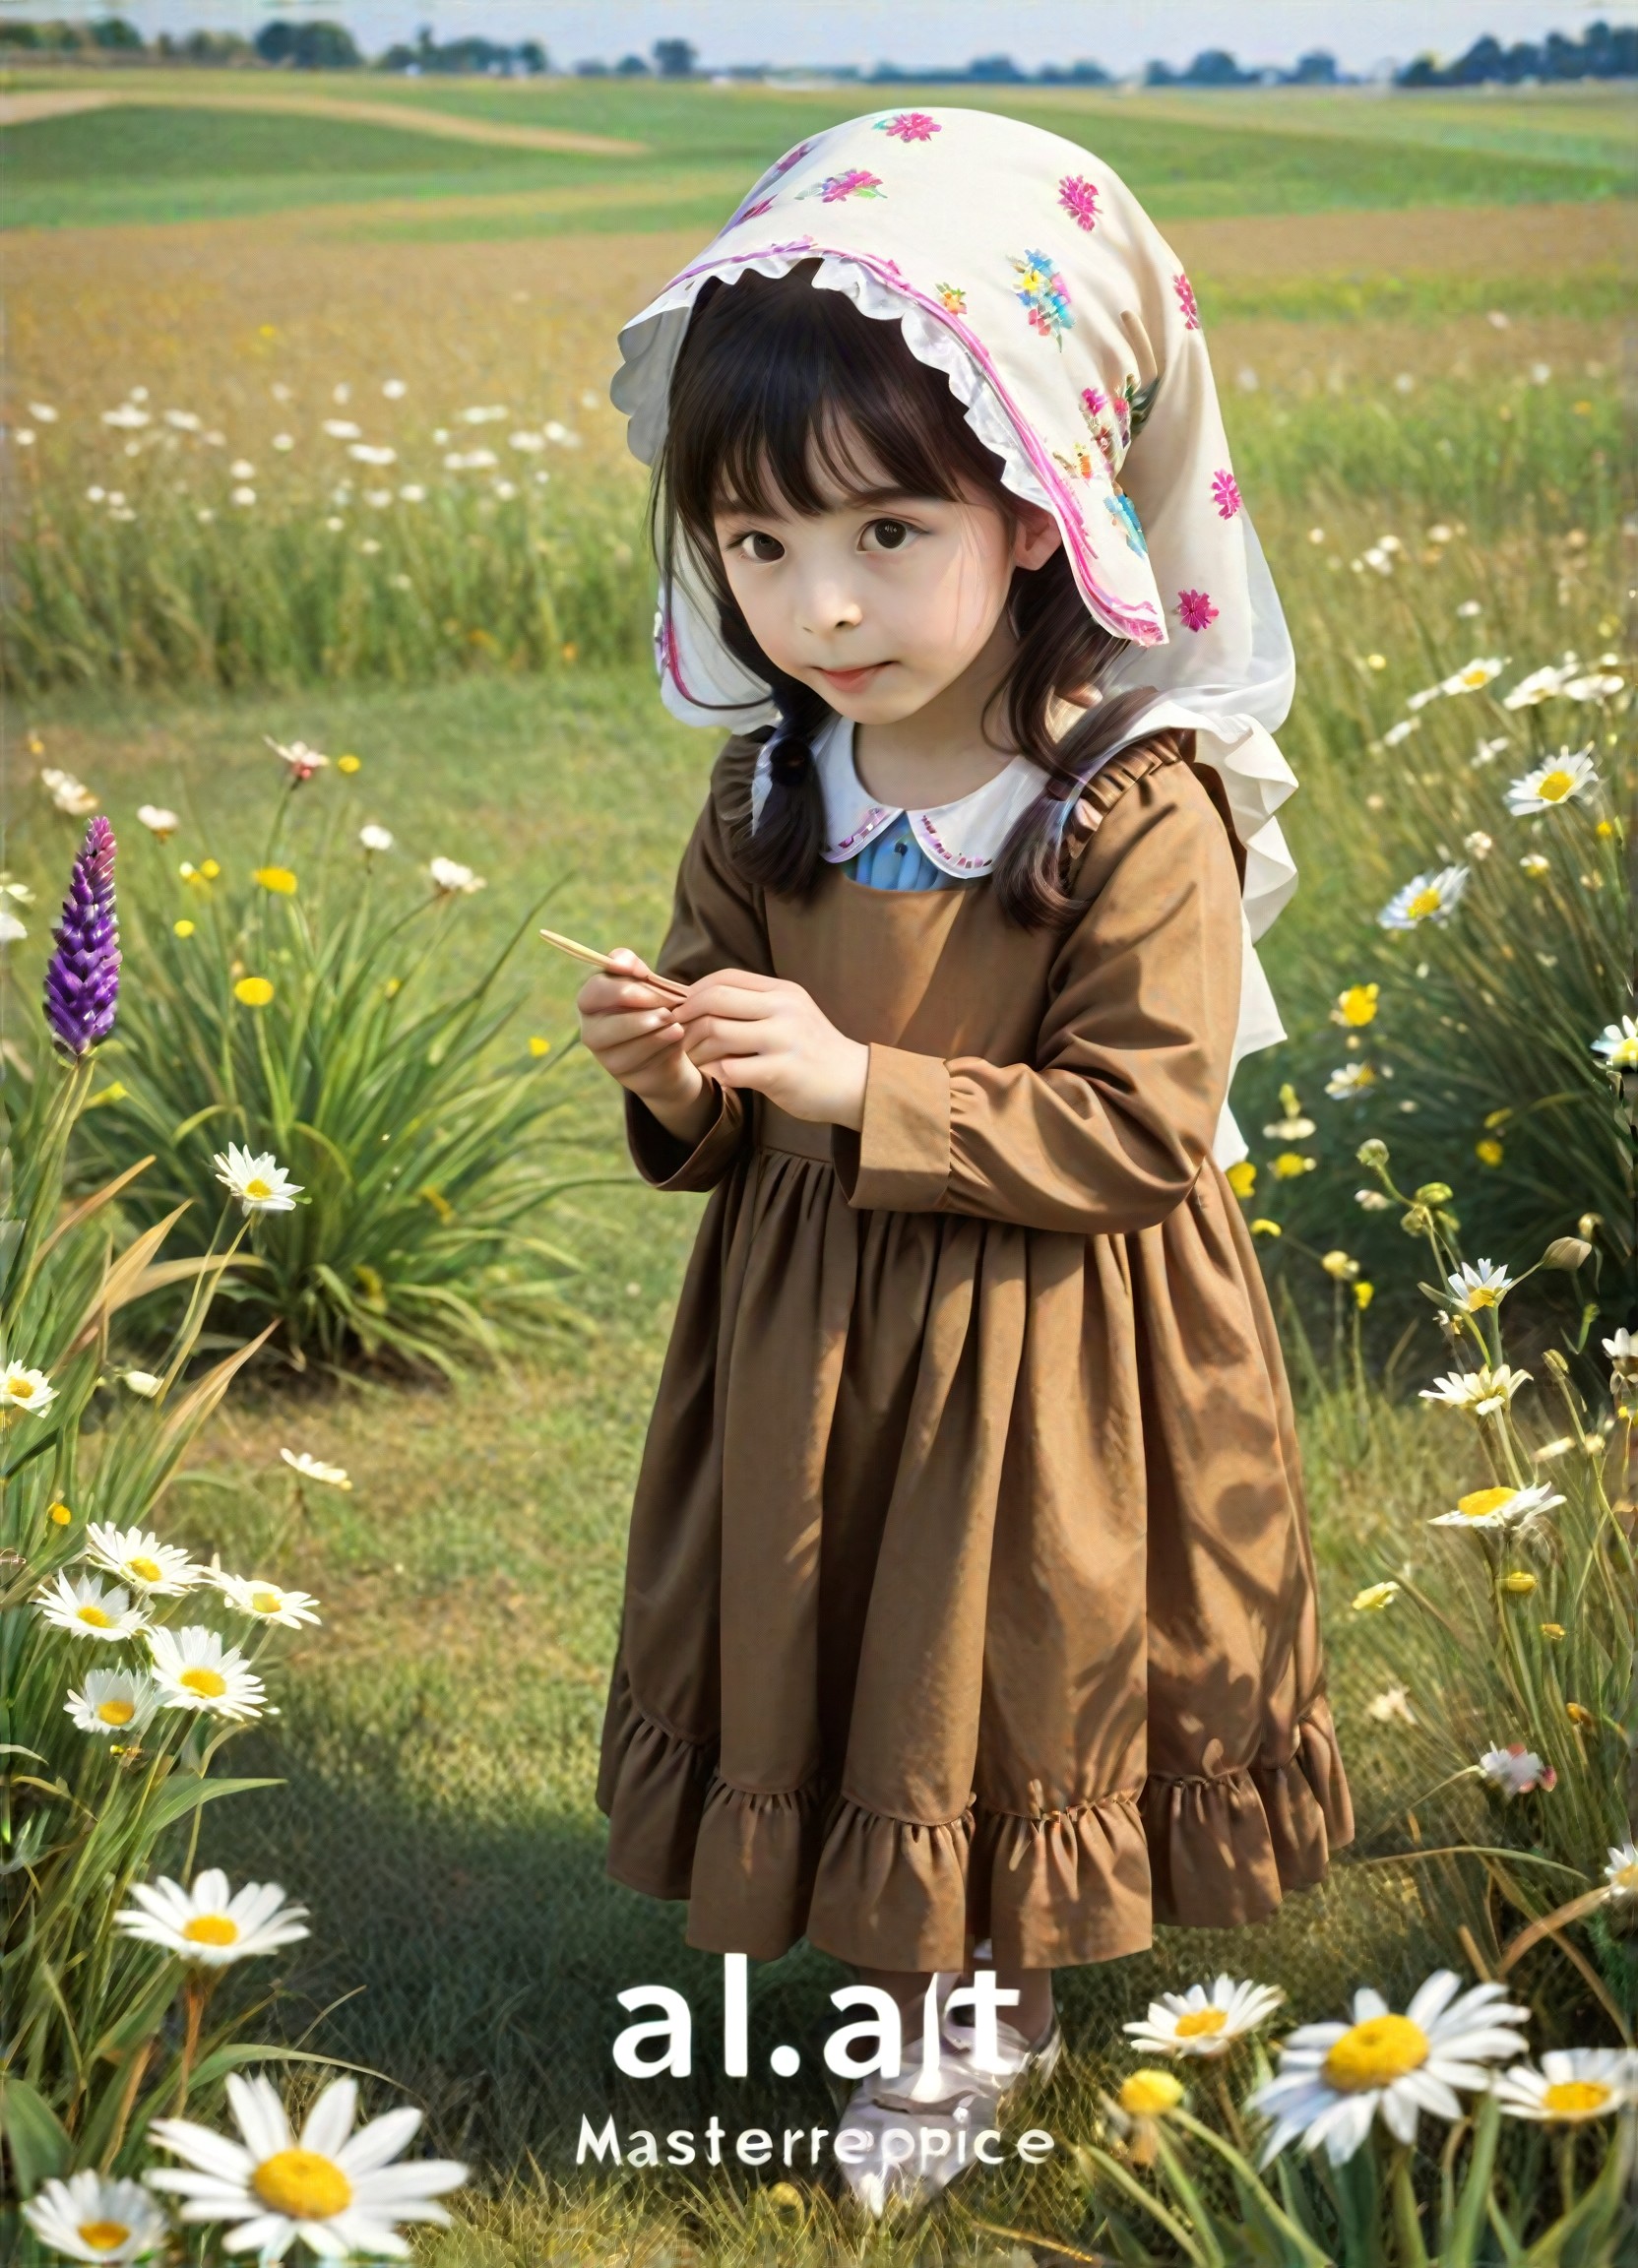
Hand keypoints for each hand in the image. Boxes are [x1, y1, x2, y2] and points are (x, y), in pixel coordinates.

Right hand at [575, 950, 713, 1144]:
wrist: (669, 1044)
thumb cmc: (652, 1006)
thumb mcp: (644, 982)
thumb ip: (631, 966)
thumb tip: (620, 961)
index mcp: (591, 1002)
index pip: (594, 991)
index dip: (619, 984)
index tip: (644, 975)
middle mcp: (590, 1030)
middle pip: (607, 1023)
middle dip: (640, 1013)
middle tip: (668, 1008)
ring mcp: (605, 1056)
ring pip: (625, 1045)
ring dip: (654, 1032)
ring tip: (676, 1024)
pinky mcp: (624, 1074)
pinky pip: (641, 1060)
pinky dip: (662, 1046)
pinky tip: (676, 1038)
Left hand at [675, 970, 868, 1129]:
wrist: (855, 1083)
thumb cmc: (812, 1051)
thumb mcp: (790, 1014)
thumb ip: (754, 1005)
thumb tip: (700, 1000)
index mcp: (782, 991)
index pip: (724, 979)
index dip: (692, 993)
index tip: (679, 1012)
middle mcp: (783, 1009)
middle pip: (714, 1001)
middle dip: (685, 1019)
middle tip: (675, 1038)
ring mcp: (784, 1039)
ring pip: (716, 1034)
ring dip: (695, 1050)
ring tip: (695, 1061)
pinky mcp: (781, 1072)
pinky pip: (730, 1069)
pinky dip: (715, 1074)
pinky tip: (716, 1079)